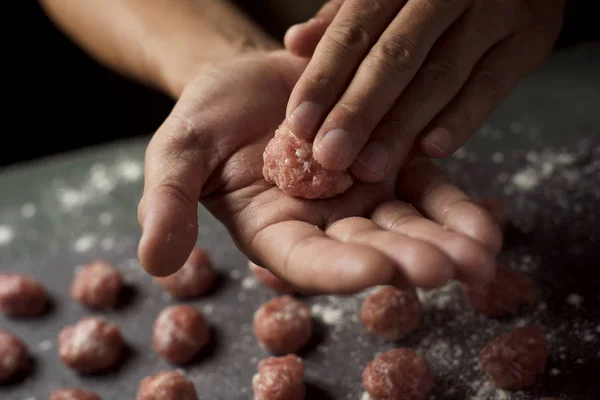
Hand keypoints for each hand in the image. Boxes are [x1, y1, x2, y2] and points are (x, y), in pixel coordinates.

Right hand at [137, 50, 501, 293]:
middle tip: (448, 269)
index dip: (341, 269)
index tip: (378, 271)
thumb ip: (168, 203)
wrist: (248, 81)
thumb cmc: (208, 119)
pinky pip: (427, 190)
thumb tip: (153, 263)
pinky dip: (454, 208)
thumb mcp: (177, 154)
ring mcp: (361, 197)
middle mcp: (323, 224)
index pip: (307, 262)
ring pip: (407, 225)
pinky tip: (485, 225)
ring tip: (482, 254)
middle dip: (408, 259)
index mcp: (273, 231)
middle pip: (369, 250)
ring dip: (445, 242)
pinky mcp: (391, 164)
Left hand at [283, 0, 565, 181]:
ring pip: (440, 75)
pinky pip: (492, 85)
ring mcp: (494, 11)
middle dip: (358, 111)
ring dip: (402, 126)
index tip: (299, 124)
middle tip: (330, 156)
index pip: (354, 30)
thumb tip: (295, 43)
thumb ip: (345, 18)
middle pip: (394, 56)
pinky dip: (461, 119)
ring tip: (370, 167)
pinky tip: (431, 150)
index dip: (324, 79)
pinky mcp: (531, 38)